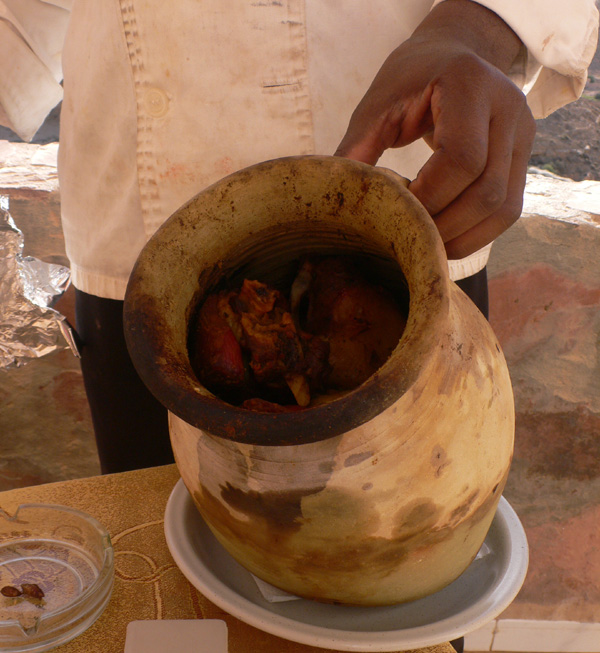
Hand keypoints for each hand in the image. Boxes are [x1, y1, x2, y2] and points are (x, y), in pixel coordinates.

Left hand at [335, 0, 535, 259]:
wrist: (451, 54)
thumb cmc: (409, 79)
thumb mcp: (377, 105)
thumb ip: (357, 150)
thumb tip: (335, 200)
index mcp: (470, 85)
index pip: (461, 158)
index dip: (429, 199)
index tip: (396, 216)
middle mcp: (508, 107)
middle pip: (487, 191)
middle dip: (445, 227)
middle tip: (408, 242)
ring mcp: (523, 133)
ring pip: (504, 208)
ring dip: (463, 238)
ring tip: (425, 247)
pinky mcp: (523, 157)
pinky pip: (508, 210)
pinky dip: (477, 234)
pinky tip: (446, 239)